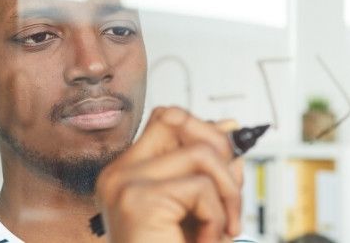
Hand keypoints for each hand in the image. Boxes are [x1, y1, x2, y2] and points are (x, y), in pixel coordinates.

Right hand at [96, 107, 243, 242]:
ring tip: (220, 230)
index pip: (165, 120)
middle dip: (221, 154)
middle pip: (179, 120)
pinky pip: (202, 188)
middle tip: (232, 200)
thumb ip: (209, 171)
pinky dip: (216, 219)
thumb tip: (230, 128)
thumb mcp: (197, 211)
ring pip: (201, 154)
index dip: (203, 128)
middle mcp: (117, 175)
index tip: (228, 152)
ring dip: (226, 196)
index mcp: (125, 175)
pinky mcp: (139, 199)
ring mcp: (124, 184)